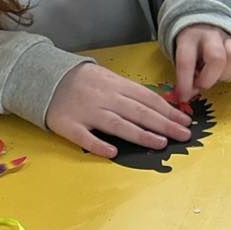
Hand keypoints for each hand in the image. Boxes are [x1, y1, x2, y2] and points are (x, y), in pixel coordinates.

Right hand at [46, 62, 191, 157]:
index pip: (148, 98)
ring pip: (117, 124)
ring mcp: (86, 112)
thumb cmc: (83, 81)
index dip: (168, 110)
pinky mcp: (69, 125)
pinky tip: (113, 152)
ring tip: (161, 143)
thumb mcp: (109, 78)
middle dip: (164, 124)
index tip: (185, 120)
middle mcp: (104, 98)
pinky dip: (99, 144)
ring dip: (140, 134)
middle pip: (138, 112)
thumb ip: (129, 92)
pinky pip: (85, 137)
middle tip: (183, 134)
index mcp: (116, 85)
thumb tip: (159, 105)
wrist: (45, 77)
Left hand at [173, 24, 230, 101]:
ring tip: (213, 76)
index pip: (186, 61)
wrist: (205, 22)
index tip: (183, 97)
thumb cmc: (190, 44)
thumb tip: (190, 93)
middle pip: (216, 59)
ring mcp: (228, 38)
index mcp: (189, 38)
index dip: (185, 83)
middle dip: (208, 79)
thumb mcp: (181, 53)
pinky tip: (222, 73)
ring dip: (224, 75)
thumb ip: (185, 72)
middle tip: (201, 84)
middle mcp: (210, 35)